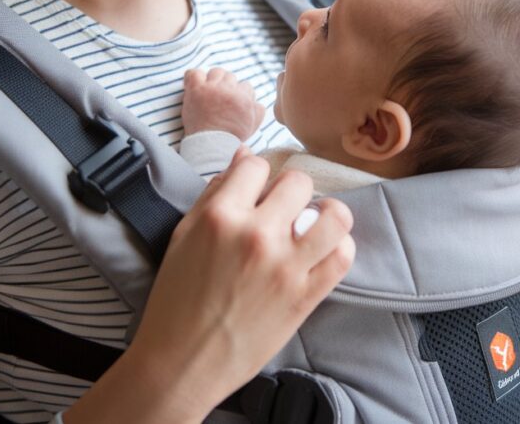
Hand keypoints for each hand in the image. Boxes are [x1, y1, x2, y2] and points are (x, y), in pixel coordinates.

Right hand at [126, 148, 354, 417]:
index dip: (256, 175)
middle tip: (282, 210)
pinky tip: (322, 250)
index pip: (256, 165)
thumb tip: (244, 156)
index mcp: (220, 216)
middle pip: (298, 183)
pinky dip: (339, 247)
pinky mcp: (305, 297)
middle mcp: (257, 235)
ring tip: (315, 222)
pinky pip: (342, 257)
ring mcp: (286, 267)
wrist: (183, 362)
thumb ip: (216, 192)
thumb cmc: (176, 299)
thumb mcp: (183, 236)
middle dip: (290, 191)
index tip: (255, 191)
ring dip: (328, 214)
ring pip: (334, 216)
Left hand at [182, 68, 264, 139]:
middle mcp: (229, 91)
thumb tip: (257, 102)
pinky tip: (195, 85)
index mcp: (244, 99)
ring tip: (208, 91)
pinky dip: (194, 76)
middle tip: (220, 97)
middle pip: (231, 76)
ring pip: (216, 72)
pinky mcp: (196, 90)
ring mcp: (212, 89)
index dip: (239, 93)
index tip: (232, 102)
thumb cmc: (230, 138)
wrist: (209, 145)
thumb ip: (258, 111)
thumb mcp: (252, 126)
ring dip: (213, 80)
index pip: (246, 86)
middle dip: (227, 86)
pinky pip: (195, 73)